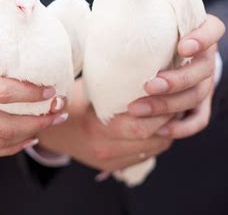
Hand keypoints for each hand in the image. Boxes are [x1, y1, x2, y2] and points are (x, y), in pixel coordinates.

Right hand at [0, 34, 67, 158]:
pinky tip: (28, 138)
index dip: (31, 94)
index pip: (2, 91)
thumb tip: (25, 37)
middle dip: (39, 120)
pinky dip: (10, 148)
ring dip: (30, 135)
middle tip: (59, 109)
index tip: (52, 89)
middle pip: (4, 124)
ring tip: (50, 123)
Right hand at [38, 80, 172, 170]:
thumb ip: (112, 81)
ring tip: (174, 108)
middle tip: (179, 98)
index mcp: (96, 128)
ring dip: (169, 130)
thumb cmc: (68, 102)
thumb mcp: (86, 88)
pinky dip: (157, 140)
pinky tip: (159, 124)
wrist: (48, 132)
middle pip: (153, 138)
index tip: (171, 89)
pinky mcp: (114, 167)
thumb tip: (144, 60)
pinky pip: (146, 155)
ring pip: (154, 149)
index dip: (162, 108)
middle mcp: (105, 148)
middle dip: (171, 118)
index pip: (141, 125)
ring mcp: (111, 161)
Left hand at [128, 14, 225, 138]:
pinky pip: (199, 119)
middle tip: (149, 85)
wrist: (160, 57)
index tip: (182, 46)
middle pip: (203, 70)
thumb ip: (140, 12)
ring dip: (167, 105)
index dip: (203, 38)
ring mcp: (205, 82)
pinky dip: (181, 127)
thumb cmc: (147, 35)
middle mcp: (206, 57)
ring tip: (137, 109)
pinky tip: (159, 129)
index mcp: (198, 31)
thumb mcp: (148, 20)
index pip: (213, 29)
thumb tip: (118, 1)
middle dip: (177, 80)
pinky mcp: (200, 104)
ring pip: (197, 95)